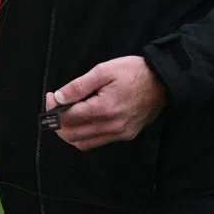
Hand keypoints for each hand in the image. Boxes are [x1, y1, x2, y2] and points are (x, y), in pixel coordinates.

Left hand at [45, 56, 166, 151]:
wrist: (162, 81)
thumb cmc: (133, 72)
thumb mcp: (104, 70)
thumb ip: (79, 86)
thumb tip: (58, 97)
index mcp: (104, 109)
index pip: (68, 118)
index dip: (53, 109)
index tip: (51, 96)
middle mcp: (111, 126)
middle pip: (72, 135)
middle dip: (57, 123)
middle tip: (55, 106)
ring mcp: (119, 133)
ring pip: (82, 143)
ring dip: (69, 132)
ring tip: (67, 114)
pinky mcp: (125, 135)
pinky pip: (97, 142)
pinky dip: (84, 136)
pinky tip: (83, 121)